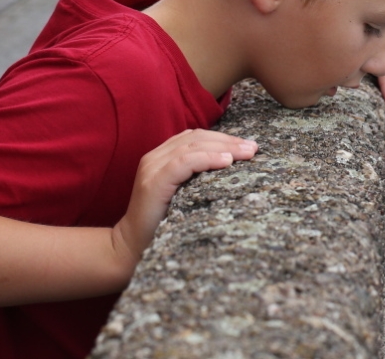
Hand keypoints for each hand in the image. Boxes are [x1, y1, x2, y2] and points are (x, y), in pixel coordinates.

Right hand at [113, 130, 256, 263]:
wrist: (131, 247)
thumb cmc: (162, 224)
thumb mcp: (183, 195)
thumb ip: (197, 179)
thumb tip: (233, 170)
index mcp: (162, 157)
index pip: (195, 137)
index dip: (223, 137)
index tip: (247, 145)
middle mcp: (155, 157)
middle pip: (197, 138)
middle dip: (228, 140)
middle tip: (253, 148)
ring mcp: (152, 168)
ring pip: (193, 146)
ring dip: (224, 147)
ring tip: (247, 153)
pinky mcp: (153, 182)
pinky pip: (184, 162)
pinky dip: (208, 158)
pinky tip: (227, 162)